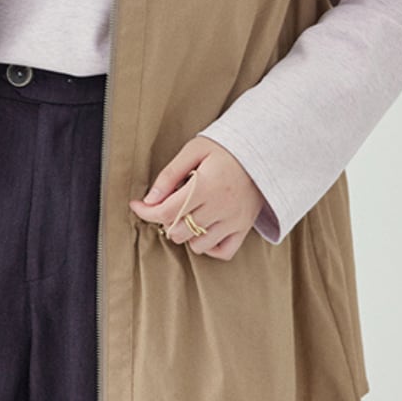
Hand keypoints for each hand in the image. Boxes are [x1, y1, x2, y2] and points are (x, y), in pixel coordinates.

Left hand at [127, 135, 265, 260]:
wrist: (264, 152)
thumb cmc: (225, 148)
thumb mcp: (194, 150)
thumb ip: (169, 175)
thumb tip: (149, 199)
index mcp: (205, 186)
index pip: (166, 212)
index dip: (146, 212)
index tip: (137, 205)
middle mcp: (220, 207)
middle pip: (178, 231)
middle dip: (166, 220)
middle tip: (168, 205)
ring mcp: (234, 221)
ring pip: (197, 245)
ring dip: (186, 233)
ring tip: (188, 214)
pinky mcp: (244, 228)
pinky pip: (223, 252)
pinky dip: (209, 246)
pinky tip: (204, 230)